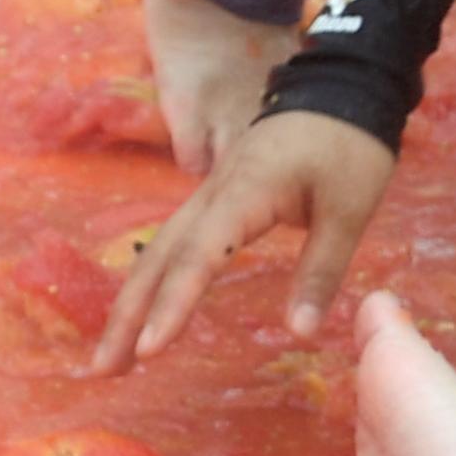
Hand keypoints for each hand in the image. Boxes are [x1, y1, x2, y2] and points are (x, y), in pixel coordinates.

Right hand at [93, 108, 393, 371]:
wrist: (345, 86)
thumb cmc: (351, 146)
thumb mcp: (349, 211)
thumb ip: (321, 272)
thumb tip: (301, 333)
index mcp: (244, 193)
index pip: (198, 256)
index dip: (173, 304)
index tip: (150, 349)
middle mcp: (213, 193)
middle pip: (157, 256)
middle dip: (127, 314)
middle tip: (104, 369)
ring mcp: (210, 191)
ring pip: (157, 249)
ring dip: (132, 300)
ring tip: (114, 354)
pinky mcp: (217, 195)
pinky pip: (174, 240)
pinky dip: (153, 278)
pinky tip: (144, 307)